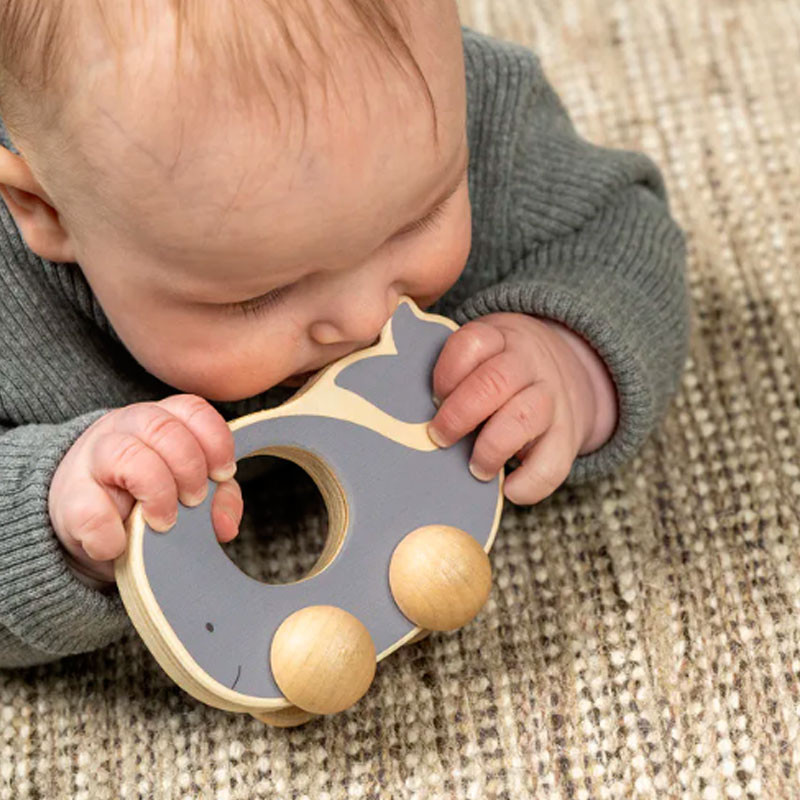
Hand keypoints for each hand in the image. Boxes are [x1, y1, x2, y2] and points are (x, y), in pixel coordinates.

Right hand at [48, 395, 242, 586]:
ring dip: (157, 492)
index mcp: (161, 420)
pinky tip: (121, 545)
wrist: (85, 521)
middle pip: (163, 428)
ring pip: (127, 454)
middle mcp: (126, 428)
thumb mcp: (187, 491)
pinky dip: (112, 535)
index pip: (192, 410)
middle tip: (194, 500)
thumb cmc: (146, 496)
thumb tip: (226, 526)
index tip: (223, 474)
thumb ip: (217, 500)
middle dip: (190, 468)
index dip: (215, 441)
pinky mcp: (69, 499)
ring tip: (164, 523)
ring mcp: (92, 458)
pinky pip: (91, 511)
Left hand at [427, 313, 616, 504]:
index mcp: (500, 339)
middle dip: (459, 415)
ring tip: (475, 468)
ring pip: (525, 417)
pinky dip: (530, 481)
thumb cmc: (500, 372)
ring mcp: (552, 398)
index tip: (434, 399)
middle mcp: (529, 365)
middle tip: (440, 438)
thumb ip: (453, 376)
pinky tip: (510, 488)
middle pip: (496, 381)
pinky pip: (554, 462)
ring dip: (492, 447)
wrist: (567, 370)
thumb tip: (407, 418)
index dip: (447, 374)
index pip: (472, 344)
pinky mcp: (568, 436)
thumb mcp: (482, 355)